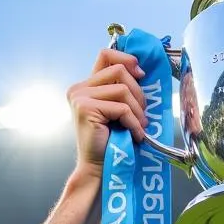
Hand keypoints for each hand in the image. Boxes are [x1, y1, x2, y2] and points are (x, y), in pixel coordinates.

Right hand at [67, 48, 147, 179]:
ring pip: (123, 89)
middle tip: (143, 115)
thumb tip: (141, 71)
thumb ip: (121, 90)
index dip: (126, 59)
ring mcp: (80, 97)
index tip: (141, 74)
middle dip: (138, 92)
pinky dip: (134, 123)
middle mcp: (79, 88)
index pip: (105, 55)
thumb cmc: (111, 142)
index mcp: (86, 86)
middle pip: (119, 70)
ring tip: (140, 127)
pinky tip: (135, 135)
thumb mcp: (117, 110)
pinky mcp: (86, 109)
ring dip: (138, 111)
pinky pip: (122, 108)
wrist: (98, 168)